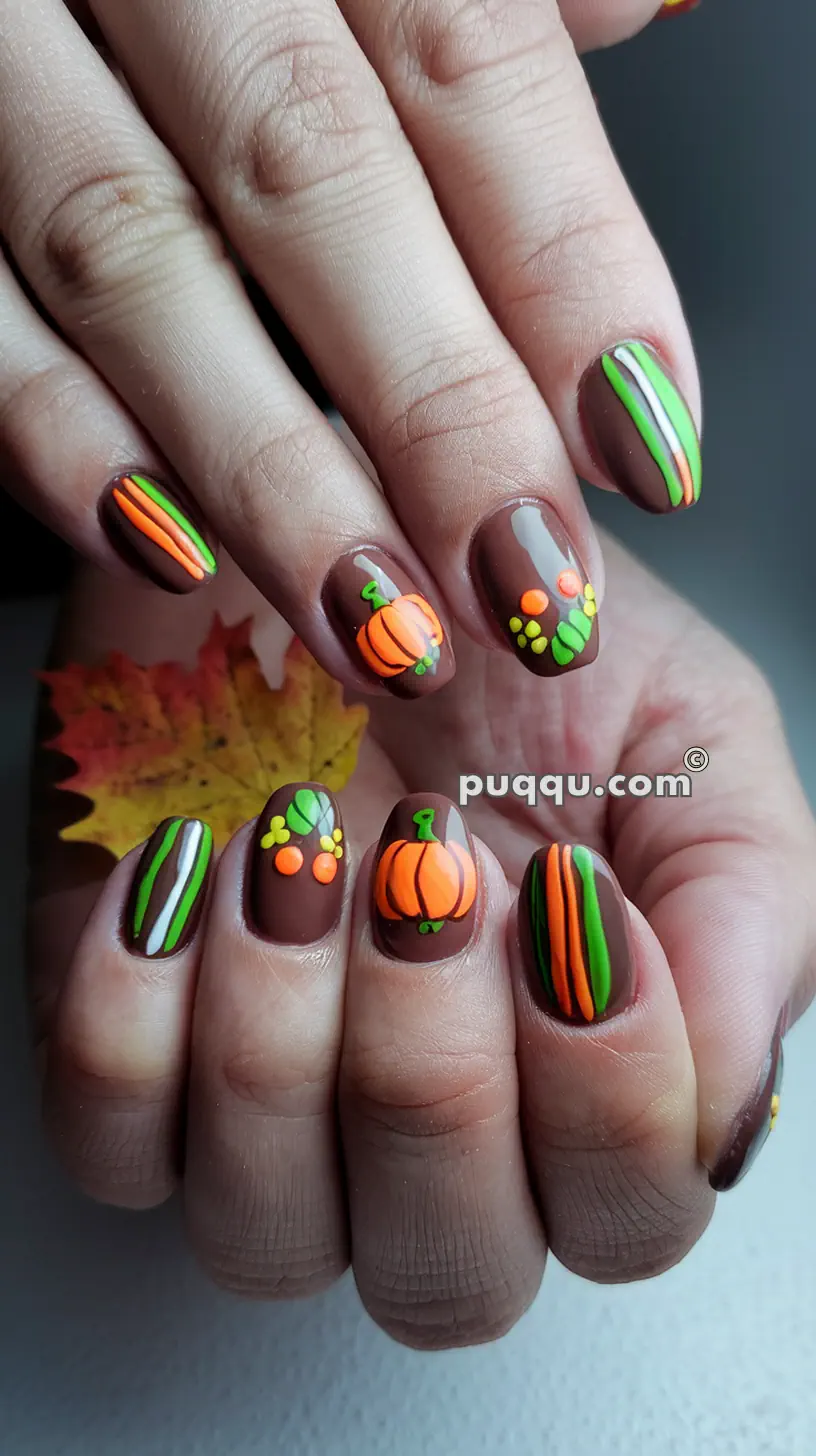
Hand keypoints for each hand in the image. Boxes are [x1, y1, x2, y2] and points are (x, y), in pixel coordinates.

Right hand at [3, 0, 698, 703]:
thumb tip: (641, 6)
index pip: (466, 61)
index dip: (566, 264)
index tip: (642, 441)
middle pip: (313, 175)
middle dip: (436, 406)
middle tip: (526, 582)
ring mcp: (2, 50)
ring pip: (134, 257)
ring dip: (272, 470)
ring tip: (384, 625)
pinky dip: (59, 435)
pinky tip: (169, 548)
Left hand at [30, 532, 814, 1347]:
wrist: (336, 546)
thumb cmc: (512, 648)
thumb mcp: (687, 732)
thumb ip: (748, 911)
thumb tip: (727, 1106)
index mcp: (581, 1074)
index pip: (626, 1216)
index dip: (610, 1090)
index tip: (573, 890)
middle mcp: (426, 1131)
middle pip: (447, 1274)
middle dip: (438, 1075)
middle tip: (429, 867)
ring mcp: (266, 1110)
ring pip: (267, 1236)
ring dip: (286, 1036)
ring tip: (300, 840)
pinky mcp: (130, 1051)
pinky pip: (112, 1141)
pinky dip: (140, 1008)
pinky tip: (187, 861)